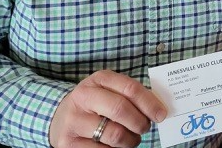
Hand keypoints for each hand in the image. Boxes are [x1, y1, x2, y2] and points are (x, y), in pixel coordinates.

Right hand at [49, 70, 166, 147]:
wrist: (60, 119)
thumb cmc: (95, 105)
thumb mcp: (109, 91)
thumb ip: (130, 96)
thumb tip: (158, 109)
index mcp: (98, 79)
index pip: (130, 88)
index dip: (149, 102)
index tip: (161, 114)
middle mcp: (84, 96)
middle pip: (121, 109)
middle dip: (140, 122)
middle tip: (145, 128)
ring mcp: (74, 120)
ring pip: (115, 134)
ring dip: (130, 140)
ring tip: (131, 139)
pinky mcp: (68, 143)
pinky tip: (114, 146)